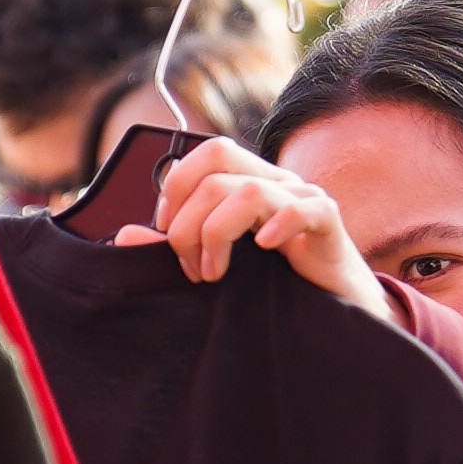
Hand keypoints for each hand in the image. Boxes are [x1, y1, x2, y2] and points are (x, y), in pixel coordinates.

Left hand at [149, 141, 385, 317]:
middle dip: (188, 220)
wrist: (337, 309)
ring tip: (215, 273)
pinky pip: (302, 209)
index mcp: (249, 182)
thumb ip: (176, 246)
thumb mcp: (220, 261)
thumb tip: (126, 235)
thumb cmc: (278, 282)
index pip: (206, 154)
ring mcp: (303, 199)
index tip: (165, 233)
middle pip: (218, 167)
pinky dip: (277, 226)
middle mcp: (275, 182)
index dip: (175, 187)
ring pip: (248, 190)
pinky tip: (264, 250)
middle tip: (189, 265)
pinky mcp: (328, 223)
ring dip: (218, 234)